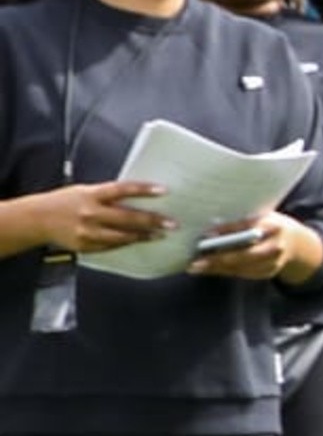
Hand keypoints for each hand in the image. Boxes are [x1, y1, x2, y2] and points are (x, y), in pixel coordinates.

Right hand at [16, 180, 169, 255]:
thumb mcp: (86, 190)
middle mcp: (90, 213)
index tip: (164, 190)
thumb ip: (109, 194)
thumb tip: (138, 194)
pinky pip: (111, 246)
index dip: (144, 190)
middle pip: (127, 217)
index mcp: (91, 195)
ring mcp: (87, 232)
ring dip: (143, 236)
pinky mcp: (85, 246)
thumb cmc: (65, 201)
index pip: (122, 190)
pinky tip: (138, 241)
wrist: (37, 219)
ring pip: (122, 236)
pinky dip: (126, 243)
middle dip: (152, 221)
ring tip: (160, 235)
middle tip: (172, 223)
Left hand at [187, 210, 315, 281]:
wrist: (294, 242)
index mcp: (274, 226)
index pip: (247, 227)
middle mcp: (276, 246)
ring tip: (196, 266)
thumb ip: (242, 222)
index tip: (206, 233)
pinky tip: (209, 269)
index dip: (226, 230)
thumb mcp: (261, 217)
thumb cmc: (269, 225)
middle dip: (218, 259)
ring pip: (241, 267)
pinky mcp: (268, 273)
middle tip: (196, 261)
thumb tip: (210, 228)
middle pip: (244, 255)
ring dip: (217, 268)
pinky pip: (242, 273)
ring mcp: (274, 262)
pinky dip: (224, 271)